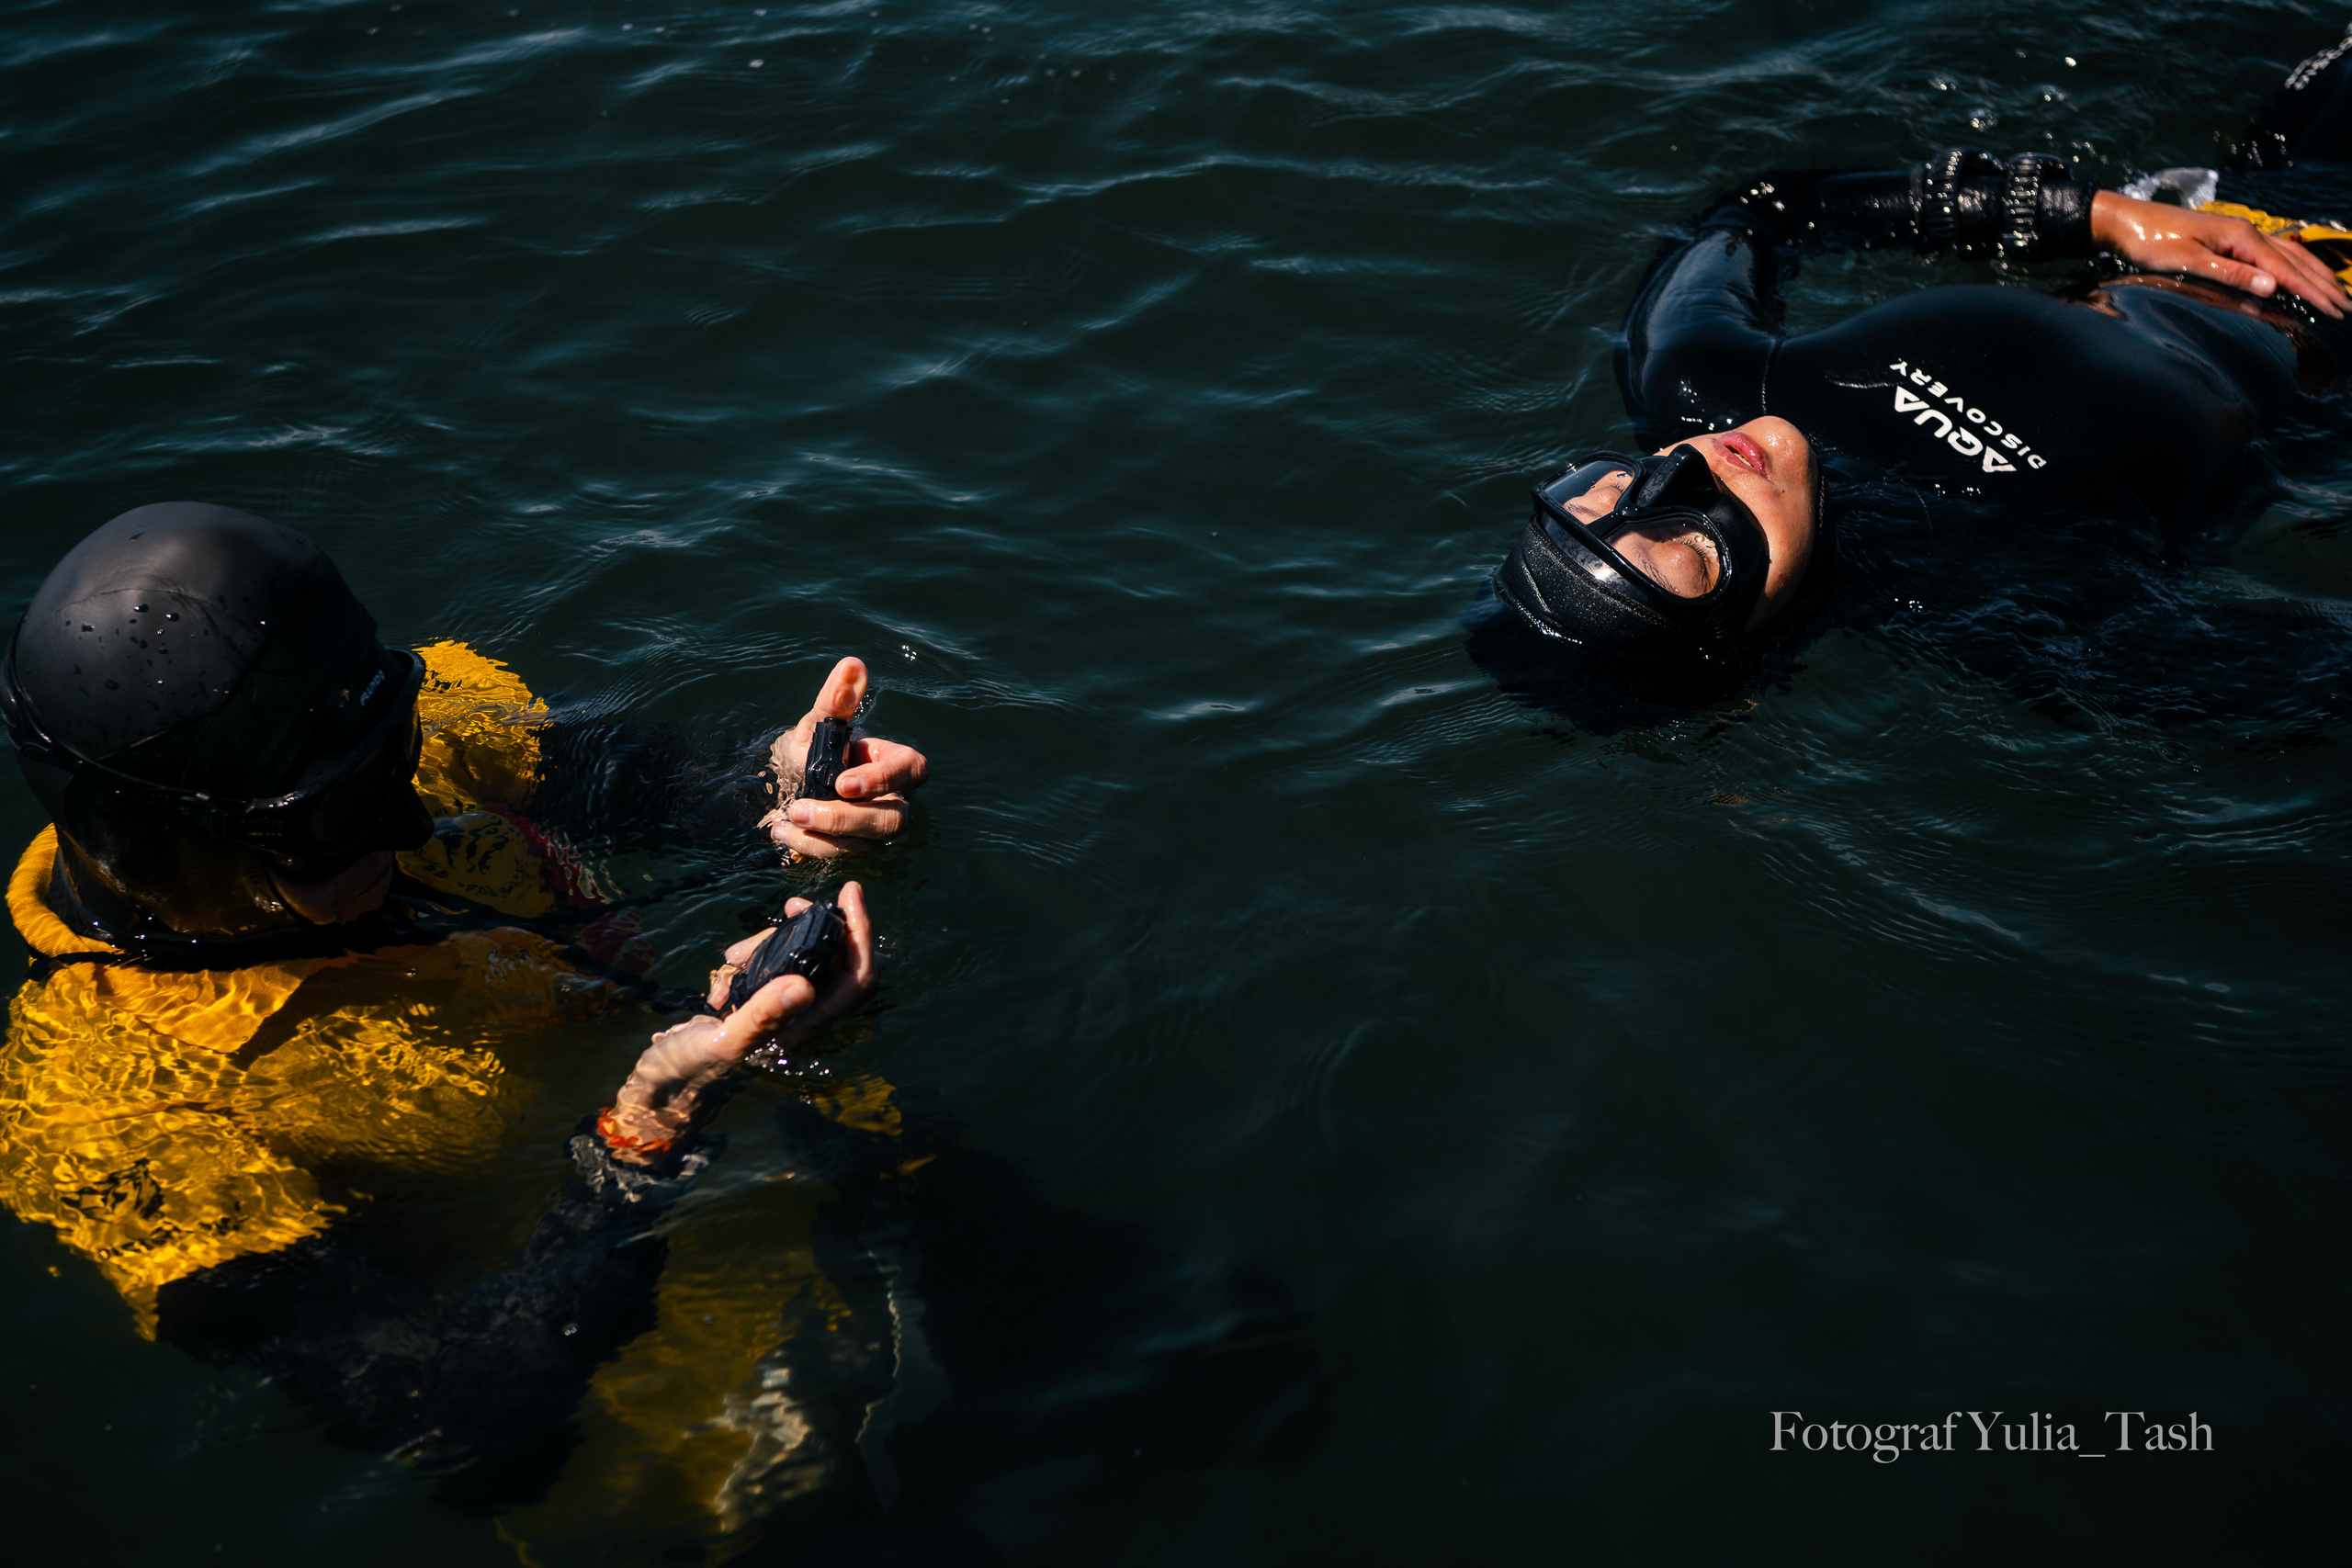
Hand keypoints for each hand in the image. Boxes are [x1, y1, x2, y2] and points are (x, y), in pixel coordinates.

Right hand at [603, 882, 877, 1159]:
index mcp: (808, 1027)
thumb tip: (806, 986)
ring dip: (771, 943)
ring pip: (800, 956)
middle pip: (834, 957)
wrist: (665, 1084)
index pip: (859, 976)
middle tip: (789, 906)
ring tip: (733, 954)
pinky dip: (752, 956)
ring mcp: (785, 1007)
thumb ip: (763, 1015)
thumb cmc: (692, 1068)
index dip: (863, 933)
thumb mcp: (725, 1040)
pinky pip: (772, 964)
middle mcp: (806, 1016)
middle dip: (814, 927)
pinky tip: (726, 969)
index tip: (849, 891)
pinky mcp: (763, 1000)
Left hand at [760, 656, 930, 859]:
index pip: (913, 770)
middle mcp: (892, 798)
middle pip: (893, 819)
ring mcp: (874, 829)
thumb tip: (852, 665)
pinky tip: (782, 831)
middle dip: (847, 818)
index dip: (885, 779)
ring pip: (867, 844)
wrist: (781, 783)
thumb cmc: (810, 749)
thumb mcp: (817, 725)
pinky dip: (809, 845)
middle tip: (801, 808)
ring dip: (823, 835)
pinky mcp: (853, 849)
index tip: (843, 783)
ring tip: (786, 818)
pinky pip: (841, 856)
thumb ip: (835, 700)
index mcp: (892, 762)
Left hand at [2091, 190, 2344, 317]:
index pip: (2285, 270)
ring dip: (2313, 274)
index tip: (2332, 310)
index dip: (2311, 292)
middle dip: (2322, 285)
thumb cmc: (2151, 242)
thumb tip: (2271, 287)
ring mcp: (2239, 233)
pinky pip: (2272, 252)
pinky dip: (2292, 264)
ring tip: (2334, 291)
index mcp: (2241, 237)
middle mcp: (2247, 232)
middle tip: (2346, 306)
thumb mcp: (2188, 262)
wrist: (2126, 221)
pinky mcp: (2229, 237)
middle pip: (2295, 261)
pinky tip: (2300, 270)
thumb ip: (2231, 274)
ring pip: (2288, 254)